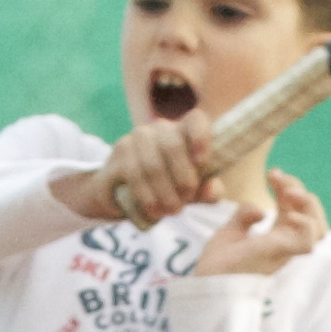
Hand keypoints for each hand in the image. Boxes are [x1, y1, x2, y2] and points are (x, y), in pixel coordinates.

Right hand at [51, 111, 223, 224]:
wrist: (123, 194)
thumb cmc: (168, 188)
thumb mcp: (192, 192)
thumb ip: (207, 191)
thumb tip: (211, 191)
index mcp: (184, 131)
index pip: (196, 120)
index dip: (201, 138)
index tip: (202, 163)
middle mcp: (160, 128)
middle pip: (173, 145)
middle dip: (182, 180)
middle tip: (184, 204)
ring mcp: (137, 138)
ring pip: (152, 164)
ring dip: (163, 194)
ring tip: (170, 211)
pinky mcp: (119, 153)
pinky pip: (134, 176)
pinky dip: (146, 197)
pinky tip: (153, 211)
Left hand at [193, 170, 326, 276]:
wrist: (205, 284)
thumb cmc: (217, 266)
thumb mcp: (230, 232)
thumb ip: (244, 217)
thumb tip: (259, 209)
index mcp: (275, 238)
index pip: (294, 209)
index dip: (288, 186)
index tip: (272, 173)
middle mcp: (284, 245)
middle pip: (312, 216)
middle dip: (301, 190)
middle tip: (279, 179)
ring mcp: (284, 251)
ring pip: (319, 229)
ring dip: (309, 205)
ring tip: (289, 193)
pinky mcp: (279, 255)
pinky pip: (308, 242)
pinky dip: (306, 224)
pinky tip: (290, 213)